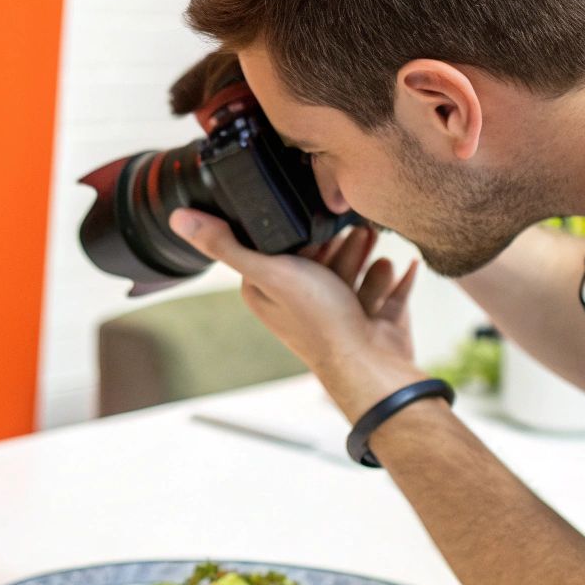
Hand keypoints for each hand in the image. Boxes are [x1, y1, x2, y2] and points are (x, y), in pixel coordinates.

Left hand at [168, 209, 425, 420]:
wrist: (371, 365)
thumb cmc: (318, 322)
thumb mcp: (269, 272)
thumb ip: (227, 244)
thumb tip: (180, 219)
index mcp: (268, 291)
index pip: (280, 247)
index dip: (300, 232)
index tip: (317, 222)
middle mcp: (300, 301)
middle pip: (321, 256)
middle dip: (340, 243)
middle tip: (357, 232)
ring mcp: (339, 311)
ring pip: (356, 269)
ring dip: (368, 257)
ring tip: (375, 246)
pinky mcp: (372, 318)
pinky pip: (387, 289)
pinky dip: (396, 277)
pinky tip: (405, 264)